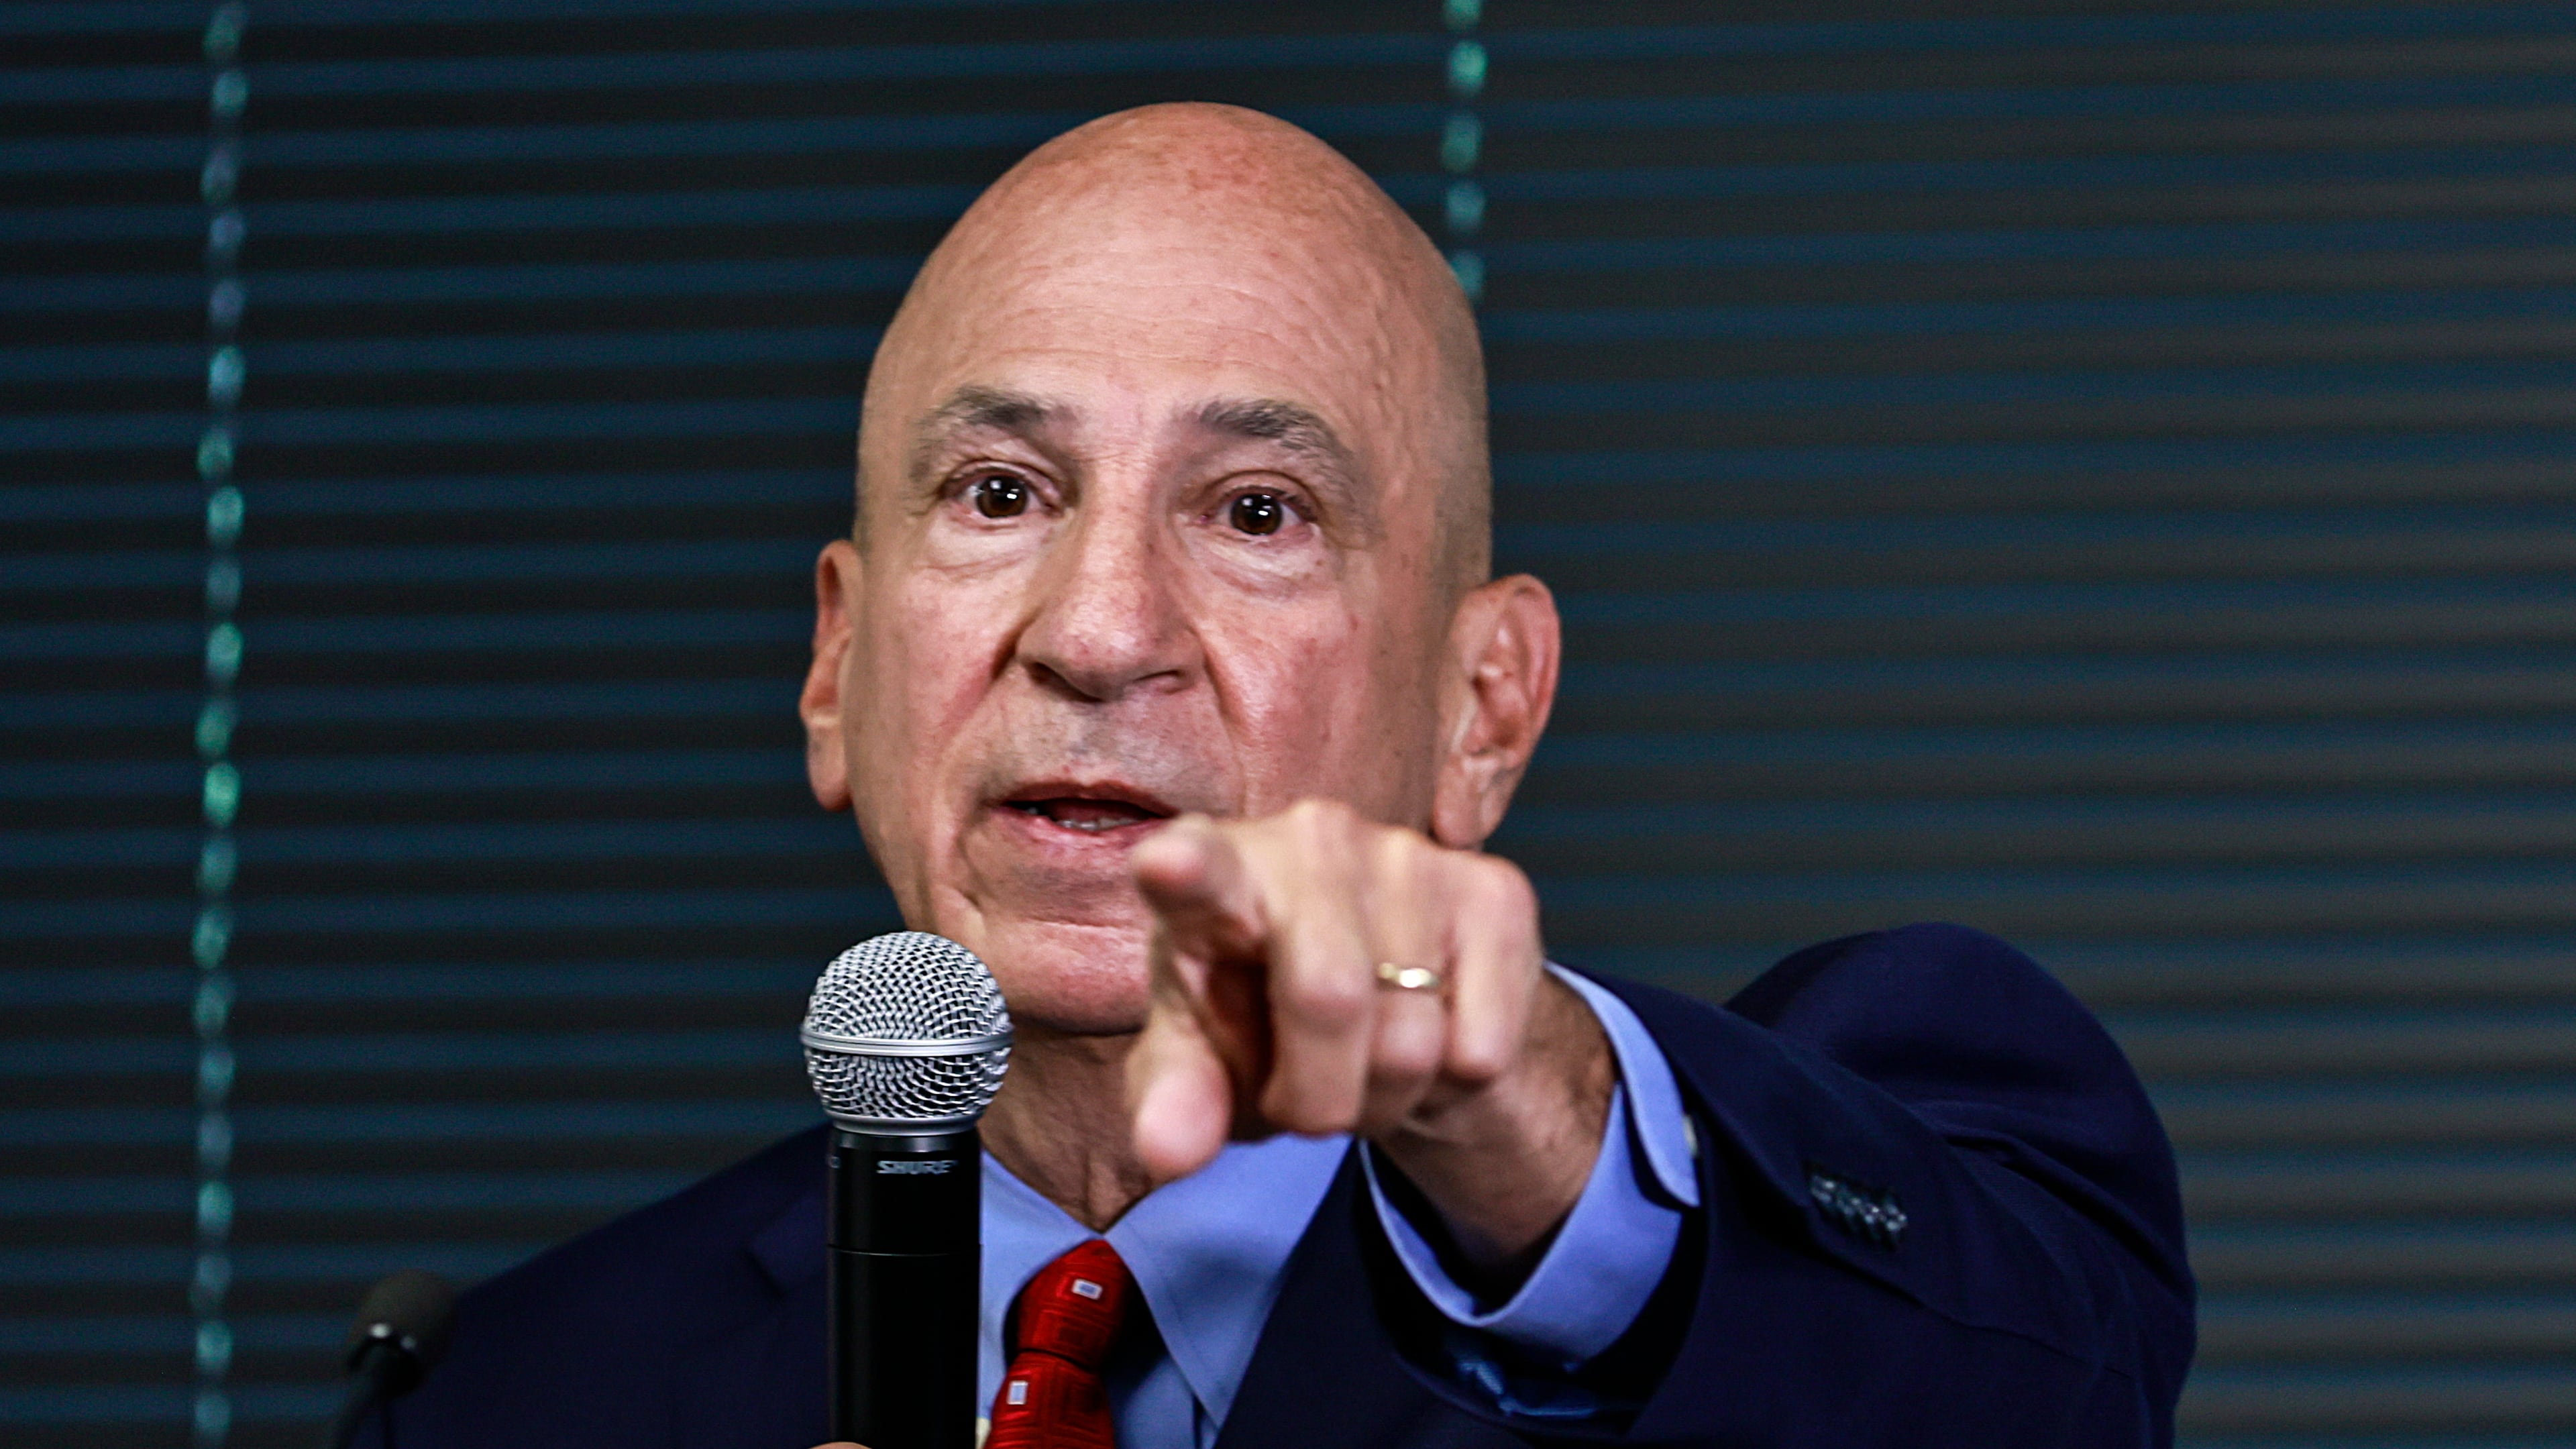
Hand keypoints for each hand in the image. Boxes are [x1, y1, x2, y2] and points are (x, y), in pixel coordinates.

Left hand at [1127, 800, 1613, 1266]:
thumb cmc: (1263, 1020)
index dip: (1184, 870)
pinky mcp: (1496, 893)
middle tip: (1302, 1100)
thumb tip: (1167, 1150)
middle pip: (1329, 998)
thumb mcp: (1204, 1065)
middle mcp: (1310, 838)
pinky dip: (1452, 1083)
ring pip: (1411, 1042)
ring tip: (1360, 1066)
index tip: (1168, 865)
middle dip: (1316, 1098)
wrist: (1382, 1002)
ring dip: (1382, 1099)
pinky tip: (1429, 1034)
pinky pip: (1482, 1049)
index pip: (1195, 868)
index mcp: (1213, 872)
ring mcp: (1409, 855)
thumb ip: (1176, 1102)